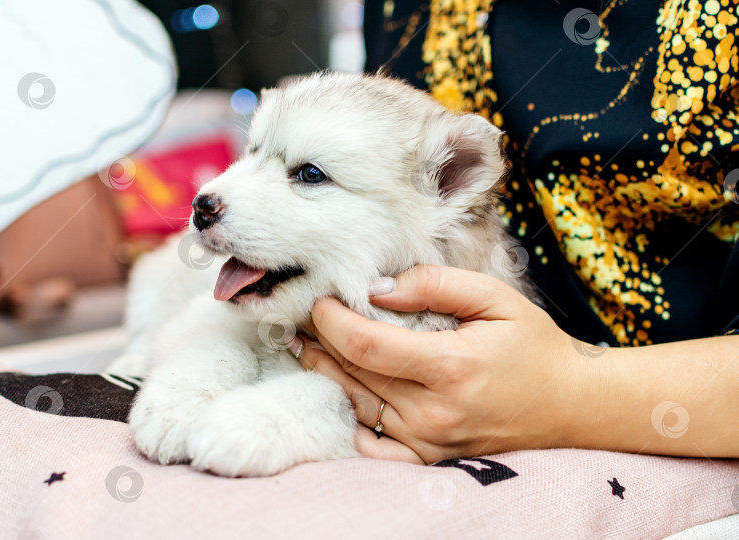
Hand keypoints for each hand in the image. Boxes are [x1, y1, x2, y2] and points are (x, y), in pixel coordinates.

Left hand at [296, 264, 583, 463]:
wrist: (570, 407)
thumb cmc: (534, 347)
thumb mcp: (496, 299)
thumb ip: (435, 285)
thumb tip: (377, 287)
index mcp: (450, 367)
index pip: (364, 345)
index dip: (330, 321)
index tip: (318, 300)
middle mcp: (433, 411)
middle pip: (351, 373)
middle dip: (320, 340)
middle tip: (305, 316)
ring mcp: (427, 440)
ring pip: (354, 403)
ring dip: (324, 372)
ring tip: (308, 343)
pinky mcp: (427, 458)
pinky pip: (369, 443)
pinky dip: (346, 415)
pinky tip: (335, 388)